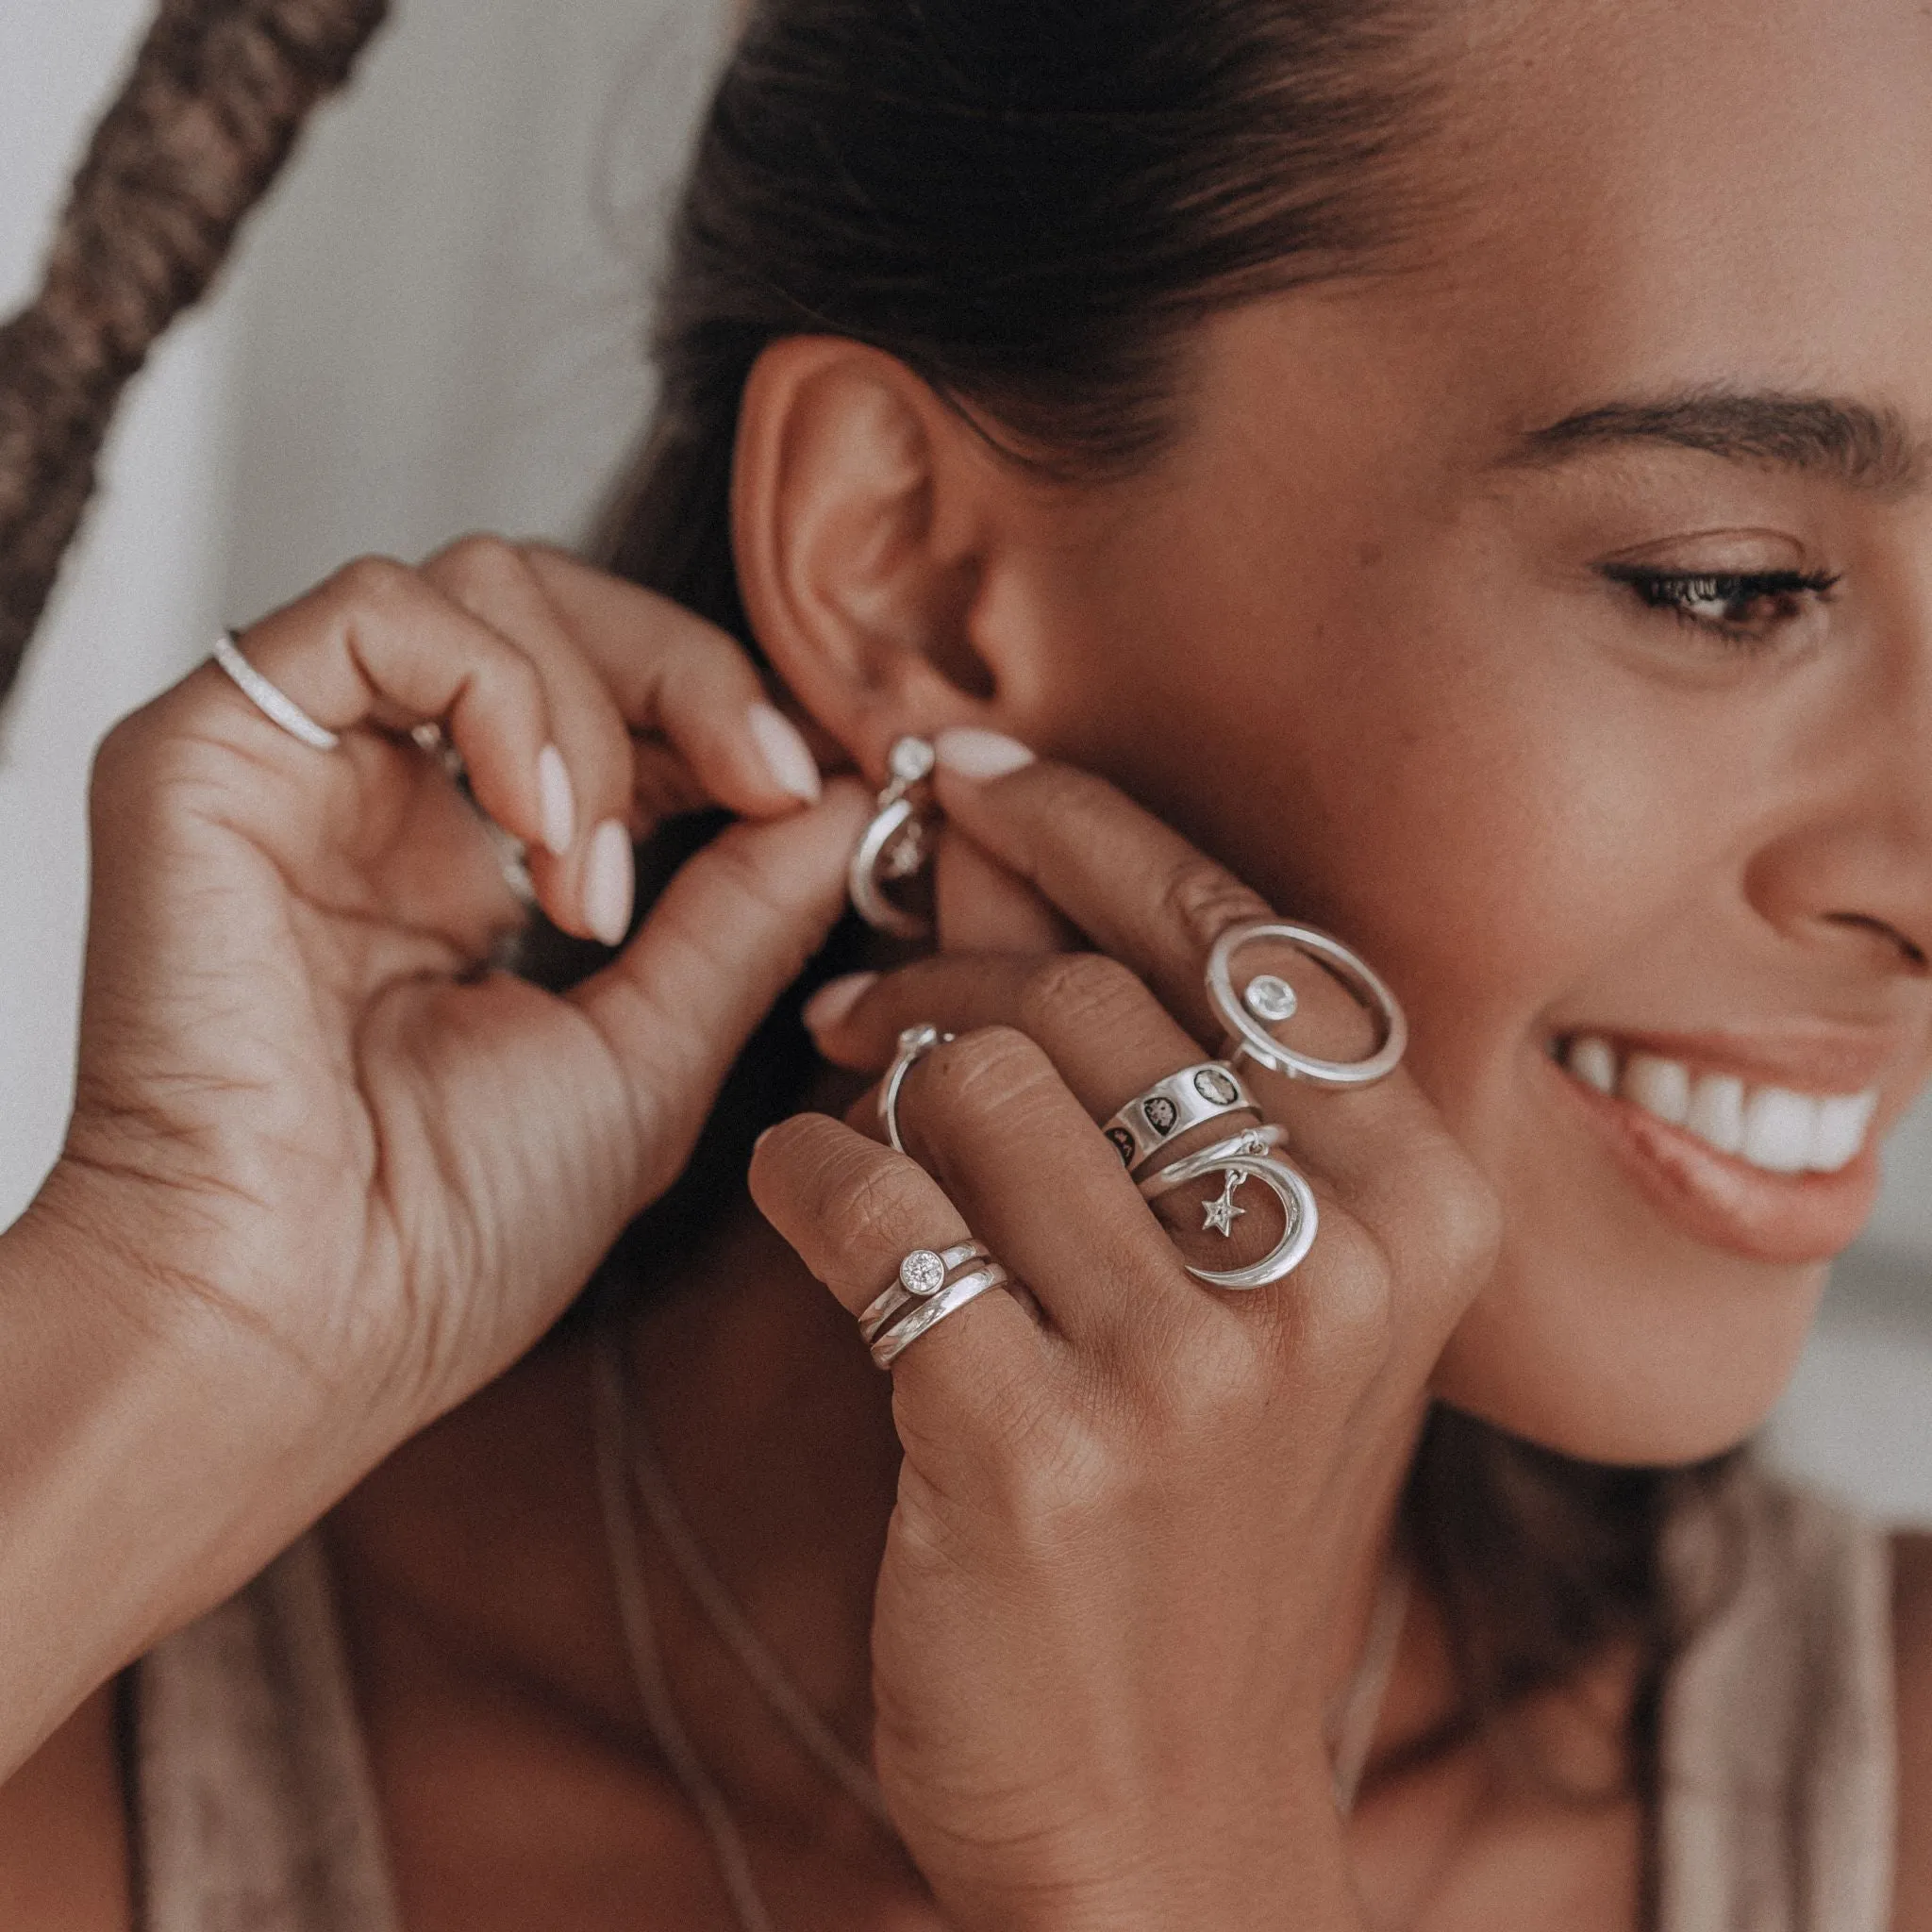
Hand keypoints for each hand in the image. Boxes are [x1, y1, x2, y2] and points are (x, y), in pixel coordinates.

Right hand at [34, 538, 862, 1451]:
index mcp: (466, 865)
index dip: (724, 709)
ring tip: (599, 887)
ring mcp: (294, 766)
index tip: (812, 782)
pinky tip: (536, 836)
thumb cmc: (450, 1233)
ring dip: (595, 715)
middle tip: (767, 779)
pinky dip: (498, 695)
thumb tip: (839, 797)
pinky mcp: (205, 751)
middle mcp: (379, 797)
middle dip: (690, 675)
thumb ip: (743, 911)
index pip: (606, 696)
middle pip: (553, 604)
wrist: (298, 1327)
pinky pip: (372, 614)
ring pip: (480, 586)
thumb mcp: (654, 1051)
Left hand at [751, 753, 1497, 1930]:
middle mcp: (1338, 1262)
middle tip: (861, 996)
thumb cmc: (1207, 1522)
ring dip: (875, 1077)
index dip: (1084, 826)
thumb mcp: (1253, 1294)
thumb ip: (1156, 1073)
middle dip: (941, 966)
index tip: (966, 769)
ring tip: (852, 1119)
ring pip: (970, 1084)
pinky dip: (801, 1177)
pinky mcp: (1042, 1446)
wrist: (1167, 1806)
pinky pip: (869, 1209)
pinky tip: (798, 1199)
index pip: (1234, 934)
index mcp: (1422, 1198)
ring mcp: (1197, 1363)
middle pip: (1083, 995)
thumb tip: (990, 846)